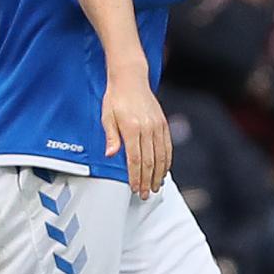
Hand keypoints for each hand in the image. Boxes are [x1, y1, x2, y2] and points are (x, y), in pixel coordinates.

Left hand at [100, 72, 171, 197]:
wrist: (131, 80)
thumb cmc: (116, 98)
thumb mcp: (106, 117)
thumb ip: (111, 138)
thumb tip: (111, 155)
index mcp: (132, 128)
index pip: (135, 160)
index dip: (135, 177)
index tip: (134, 188)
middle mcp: (147, 128)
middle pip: (149, 161)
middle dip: (147, 181)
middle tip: (144, 194)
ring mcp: (158, 126)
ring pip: (161, 156)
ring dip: (158, 174)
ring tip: (155, 187)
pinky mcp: (163, 124)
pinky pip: (167, 147)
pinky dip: (166, 161)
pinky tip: (163, 171)